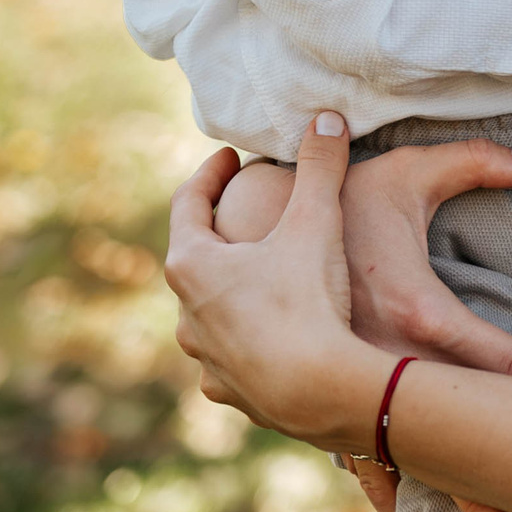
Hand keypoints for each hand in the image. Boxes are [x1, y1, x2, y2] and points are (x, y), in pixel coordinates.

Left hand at [165, 119, 385, 449]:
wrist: (321, 392)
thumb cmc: (308, 300)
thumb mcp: (315, 221)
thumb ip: (319, 166)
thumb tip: (325, 117)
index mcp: (193, 265)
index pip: (188, 204)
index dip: (210, 174)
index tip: (230, 158)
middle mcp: (187, 315)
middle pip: (196, 260)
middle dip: (223, 233)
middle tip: (247, 213)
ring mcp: (206, 359)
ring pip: (210, 314)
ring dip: (232, 291)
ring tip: (263, 278)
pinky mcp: (231, 394)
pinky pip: (232, 358)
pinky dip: (248, 340)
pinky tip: (272, 339)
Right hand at [333, 121, 511, 511]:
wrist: (245, 233)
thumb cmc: (336, 204)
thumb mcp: (404, 172)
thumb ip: (472, 161)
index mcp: (417, 316)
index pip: (503, 359)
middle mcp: (385, 368)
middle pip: (462, 436)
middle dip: (502, 486)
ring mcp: (349, 393)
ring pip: (410, 463)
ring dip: (457, 502)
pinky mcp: (324, 401)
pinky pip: (362, 456)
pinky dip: (388, 486)